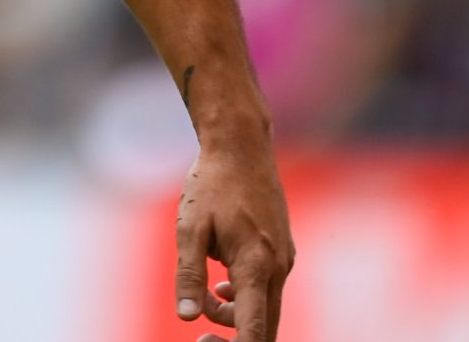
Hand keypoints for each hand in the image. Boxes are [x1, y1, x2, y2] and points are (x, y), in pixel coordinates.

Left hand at [175, 133, 293, 340]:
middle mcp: (278, 266)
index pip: (254, 330)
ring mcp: (284, 258)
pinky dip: (245, 295)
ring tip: (207, 296)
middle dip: (235, 337)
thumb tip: (185, 316)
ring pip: (265, 306)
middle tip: (202, 338)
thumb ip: (188, 276)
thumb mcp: (190, 229)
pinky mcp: (282, 250)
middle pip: (265, 326)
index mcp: (256, 265)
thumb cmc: (212, 185)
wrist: (242, 146)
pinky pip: (267, 287)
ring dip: (236, 314)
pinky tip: (222, 284)